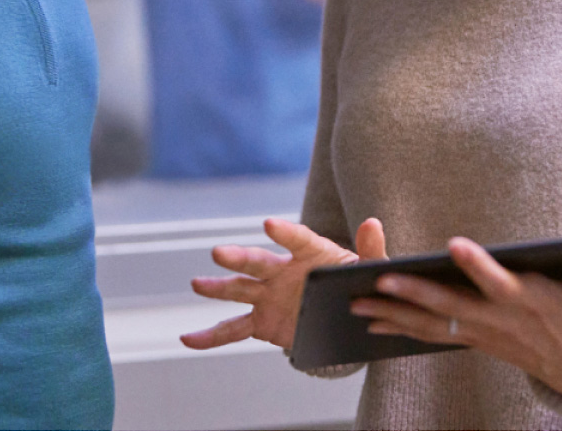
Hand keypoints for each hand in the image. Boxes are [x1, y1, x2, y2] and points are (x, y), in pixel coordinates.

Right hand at [180, 217, 387, 349]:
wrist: (347, 314)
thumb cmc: (358, 284)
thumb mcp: (372, 270)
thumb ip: (372, 250)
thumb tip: (373, 223)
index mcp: (311, 254)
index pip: (298, 240)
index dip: (285, 233)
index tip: (269, 224)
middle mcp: (283, 271)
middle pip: (258, 263)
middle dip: (240, 258)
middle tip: (219, 253)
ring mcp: (268, 296)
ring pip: (239, 290)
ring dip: (218, 288)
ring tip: (197, 284)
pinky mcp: (261, 322)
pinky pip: (233, 329)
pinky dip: (210, 336)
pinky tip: (188, 339)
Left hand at [352, 238, 561, 396]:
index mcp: (529, 302)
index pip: (498, 282)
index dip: (478, 266)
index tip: (454, 245)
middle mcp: (499, 319)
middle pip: (451, 306)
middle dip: (413, 294)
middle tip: (378, 282)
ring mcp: (482, 334)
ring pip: (431, 324)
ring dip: (393, 315)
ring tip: (355, 305)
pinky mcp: (473, 341)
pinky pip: (431, 334)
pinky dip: (400, 329)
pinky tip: (371, 323)